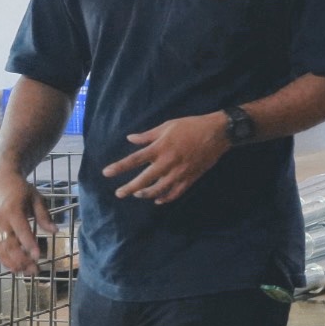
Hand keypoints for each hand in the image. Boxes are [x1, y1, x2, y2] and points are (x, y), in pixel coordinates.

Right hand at [0, 172, 55, 275]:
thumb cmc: (21, 189)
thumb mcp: (36, 198)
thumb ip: (44, 215)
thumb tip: (55, 231)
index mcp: (12, 210)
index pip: (21, 231)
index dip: (29, 244)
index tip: (38, 257)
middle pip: (9, 244)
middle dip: (22, 259)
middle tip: (35, 270)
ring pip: (0, 250)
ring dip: (13, 263)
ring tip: (27, 272)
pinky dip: (4, 259)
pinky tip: (15, 267)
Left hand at [104, 113, 230, 203]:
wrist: (218, 132)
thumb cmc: (191, 126)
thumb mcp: (168, 125)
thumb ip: (148, 135)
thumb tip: (130, 138)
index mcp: (160, 148)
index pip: (134, 160)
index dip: (119, 167)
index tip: (106, 173)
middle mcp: (167, 162)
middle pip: (144, 179)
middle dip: (129, 188)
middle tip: (119, 194)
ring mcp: (179, 172)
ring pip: (159, 189)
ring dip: (146, 194)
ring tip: (137, 195)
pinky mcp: (190, 178)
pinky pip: (176, 192)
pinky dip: (166, 198)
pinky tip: (158, 200)